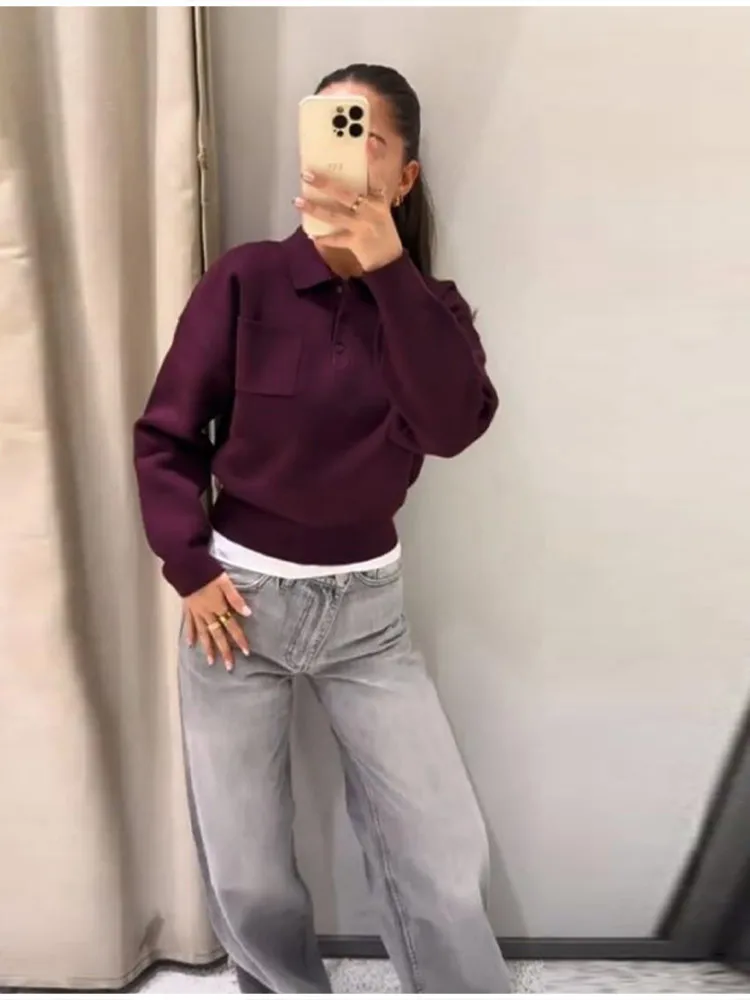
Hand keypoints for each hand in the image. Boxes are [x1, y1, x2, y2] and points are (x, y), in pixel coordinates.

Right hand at [183, 573, 250, 670]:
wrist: (186, 567)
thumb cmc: (208, 572)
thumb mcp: (225, 582)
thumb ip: (236, 599)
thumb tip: (248, 613)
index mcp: (218, 607)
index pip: (232, 626)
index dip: (239, 639)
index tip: (246, 652)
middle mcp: (207, 614)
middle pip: (217, 635)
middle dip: (224, 651)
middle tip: (229, 667)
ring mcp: (196, 612)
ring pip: (203, 634)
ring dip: (207, 648)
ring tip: (211, 662)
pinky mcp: (187, 608)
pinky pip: (189, 624)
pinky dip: (190, 635)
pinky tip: (191, 644)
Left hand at [295, 139, 402, 271]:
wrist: (389, 261)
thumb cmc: (383, 232)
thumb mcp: (380, 210)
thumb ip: (368, 196)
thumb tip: (342, 181)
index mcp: (380, 200)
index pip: (378, 175)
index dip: (375, 158)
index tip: (370, 140)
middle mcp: (371, 211)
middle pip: (346, 194)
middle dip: (325, 184)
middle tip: (307, 175)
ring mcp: (363, 227)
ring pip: (334, 215)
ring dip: (314, 208)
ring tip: (297, 201)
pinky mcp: (356, 242)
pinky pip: (335, 239)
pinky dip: (323, 238)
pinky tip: (311, 234)